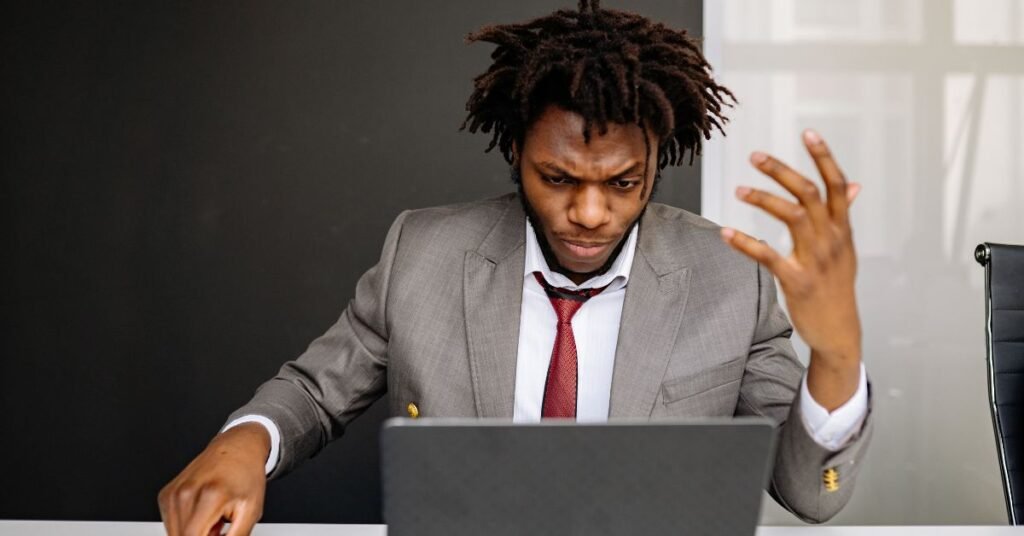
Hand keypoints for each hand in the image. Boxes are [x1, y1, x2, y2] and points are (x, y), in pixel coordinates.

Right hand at [158, 423, 268, 535]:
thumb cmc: (246, 476)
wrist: (237, 449)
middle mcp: (185, 493)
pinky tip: (203, 513)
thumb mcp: (251, 512)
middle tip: (220, 526)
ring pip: (175, 534)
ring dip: (194, 533)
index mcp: (208, 495)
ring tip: (214, 518)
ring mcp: (172, 493)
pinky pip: (172, 524)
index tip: (217, 533)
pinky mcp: (165, 495)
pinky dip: (187, 525)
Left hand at [720, 130, 861, 409]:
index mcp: (843, 229)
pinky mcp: (797, 281)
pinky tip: (726, 232)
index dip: (824, 157)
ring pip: (793, 217)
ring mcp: (816, 260)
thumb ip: (844, 216)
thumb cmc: (837, 287)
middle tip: (755, 156)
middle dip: (783, 172)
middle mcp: (833, 240)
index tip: (808, 133)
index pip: (837, 185)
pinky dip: (745, 243)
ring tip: (739, 189)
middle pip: (811, 194)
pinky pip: (768, 256)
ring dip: (764, 199)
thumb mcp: (846, 249)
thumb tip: (854, 186)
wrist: (839, 332)